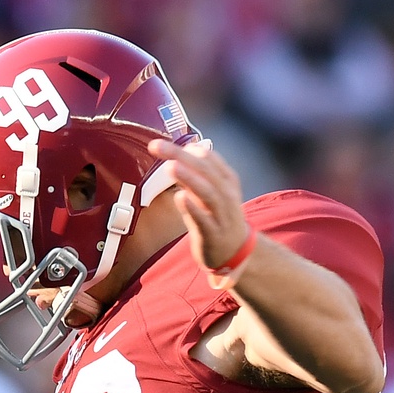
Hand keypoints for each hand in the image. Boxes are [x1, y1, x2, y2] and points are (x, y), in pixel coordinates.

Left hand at [147, 138, 251, 275]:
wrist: (235, 251)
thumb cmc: (219, 217)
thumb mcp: (212, 191)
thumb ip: (198, 173)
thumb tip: (184, 150)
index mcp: (226, 180)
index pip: (207, 158)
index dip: (185, 148)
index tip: (162, 141)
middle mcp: (226, 194)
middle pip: (205, 170)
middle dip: (181, 156)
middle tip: (157, 146)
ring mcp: (221, 214)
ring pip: (207, 192)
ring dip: (189, 178)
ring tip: (171, 166)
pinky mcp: (213, 234)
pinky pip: (204, 219)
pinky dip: (193, 208)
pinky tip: (180, 197)